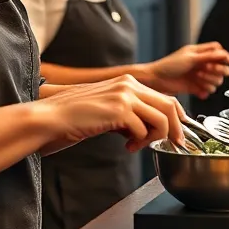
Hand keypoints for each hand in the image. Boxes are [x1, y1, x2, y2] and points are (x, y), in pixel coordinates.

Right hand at [36, 75, 183, 152]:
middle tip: (172, 144)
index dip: (176, 118)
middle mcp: (129, 84)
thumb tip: (147, 130)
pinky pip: (143, 130)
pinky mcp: (118, 110)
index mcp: (127, 82)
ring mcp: (124, 96)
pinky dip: (139, 143)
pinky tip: (126, 146)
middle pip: (170, 105)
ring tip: (138, 146)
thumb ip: (130, 115)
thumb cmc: (76, 117)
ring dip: (155, 138)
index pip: (165, 97)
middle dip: (175, 129)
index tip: (176, 134)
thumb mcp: (109, 110)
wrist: (52, 117)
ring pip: (161, 118)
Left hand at [149, 42, 228, 99]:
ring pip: (216, 80)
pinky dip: (205, 91)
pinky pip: (208, 90)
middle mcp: (200, 64)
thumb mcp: (190, 58)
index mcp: (199, 53)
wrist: (155, 80)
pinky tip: (198, 91)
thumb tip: (224, 54)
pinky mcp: (195, 88)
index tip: (225, 61)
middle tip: (207, 70)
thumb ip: (208, 57)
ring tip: (198, 79)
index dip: (223, 56)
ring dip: (210, 81)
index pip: (218, 51)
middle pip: (221, 67)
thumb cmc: (168, 66)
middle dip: (217, 70)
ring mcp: (198, 76)